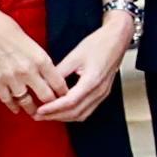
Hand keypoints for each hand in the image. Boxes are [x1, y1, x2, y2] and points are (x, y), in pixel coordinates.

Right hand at [0, 8, 67, 115]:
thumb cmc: (10, 30)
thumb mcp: (34, 44)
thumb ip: (42, 61)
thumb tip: (49, 76)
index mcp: (41, 59)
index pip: (58, 83)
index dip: (64, 93)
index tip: (66, 98)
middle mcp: (28, 71)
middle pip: (46, 96)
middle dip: (52, 105)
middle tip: (54, 109)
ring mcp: (11, 78)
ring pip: (26, 102)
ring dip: (32, 109)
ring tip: (36, 113)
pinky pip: (7, 100)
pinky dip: (13, 106)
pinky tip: (17, 109)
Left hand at [34, 9, 136, 124]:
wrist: (117, 39)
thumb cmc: (99, 43)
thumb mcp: (75, 55)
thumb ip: (59, 72)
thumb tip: (43, 84)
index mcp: (93, 80)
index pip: (70, 102)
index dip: (53, 108)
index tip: (39, 111)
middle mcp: (100, 91)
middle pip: (76, 112)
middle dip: (55, 116)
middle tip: (38, 115)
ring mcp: (103, 93)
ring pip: (82, 114)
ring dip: (64, 117)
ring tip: (47, 114)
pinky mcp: (103, 93)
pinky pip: (87, 109)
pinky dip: (73, 113)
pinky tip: (62, 109)